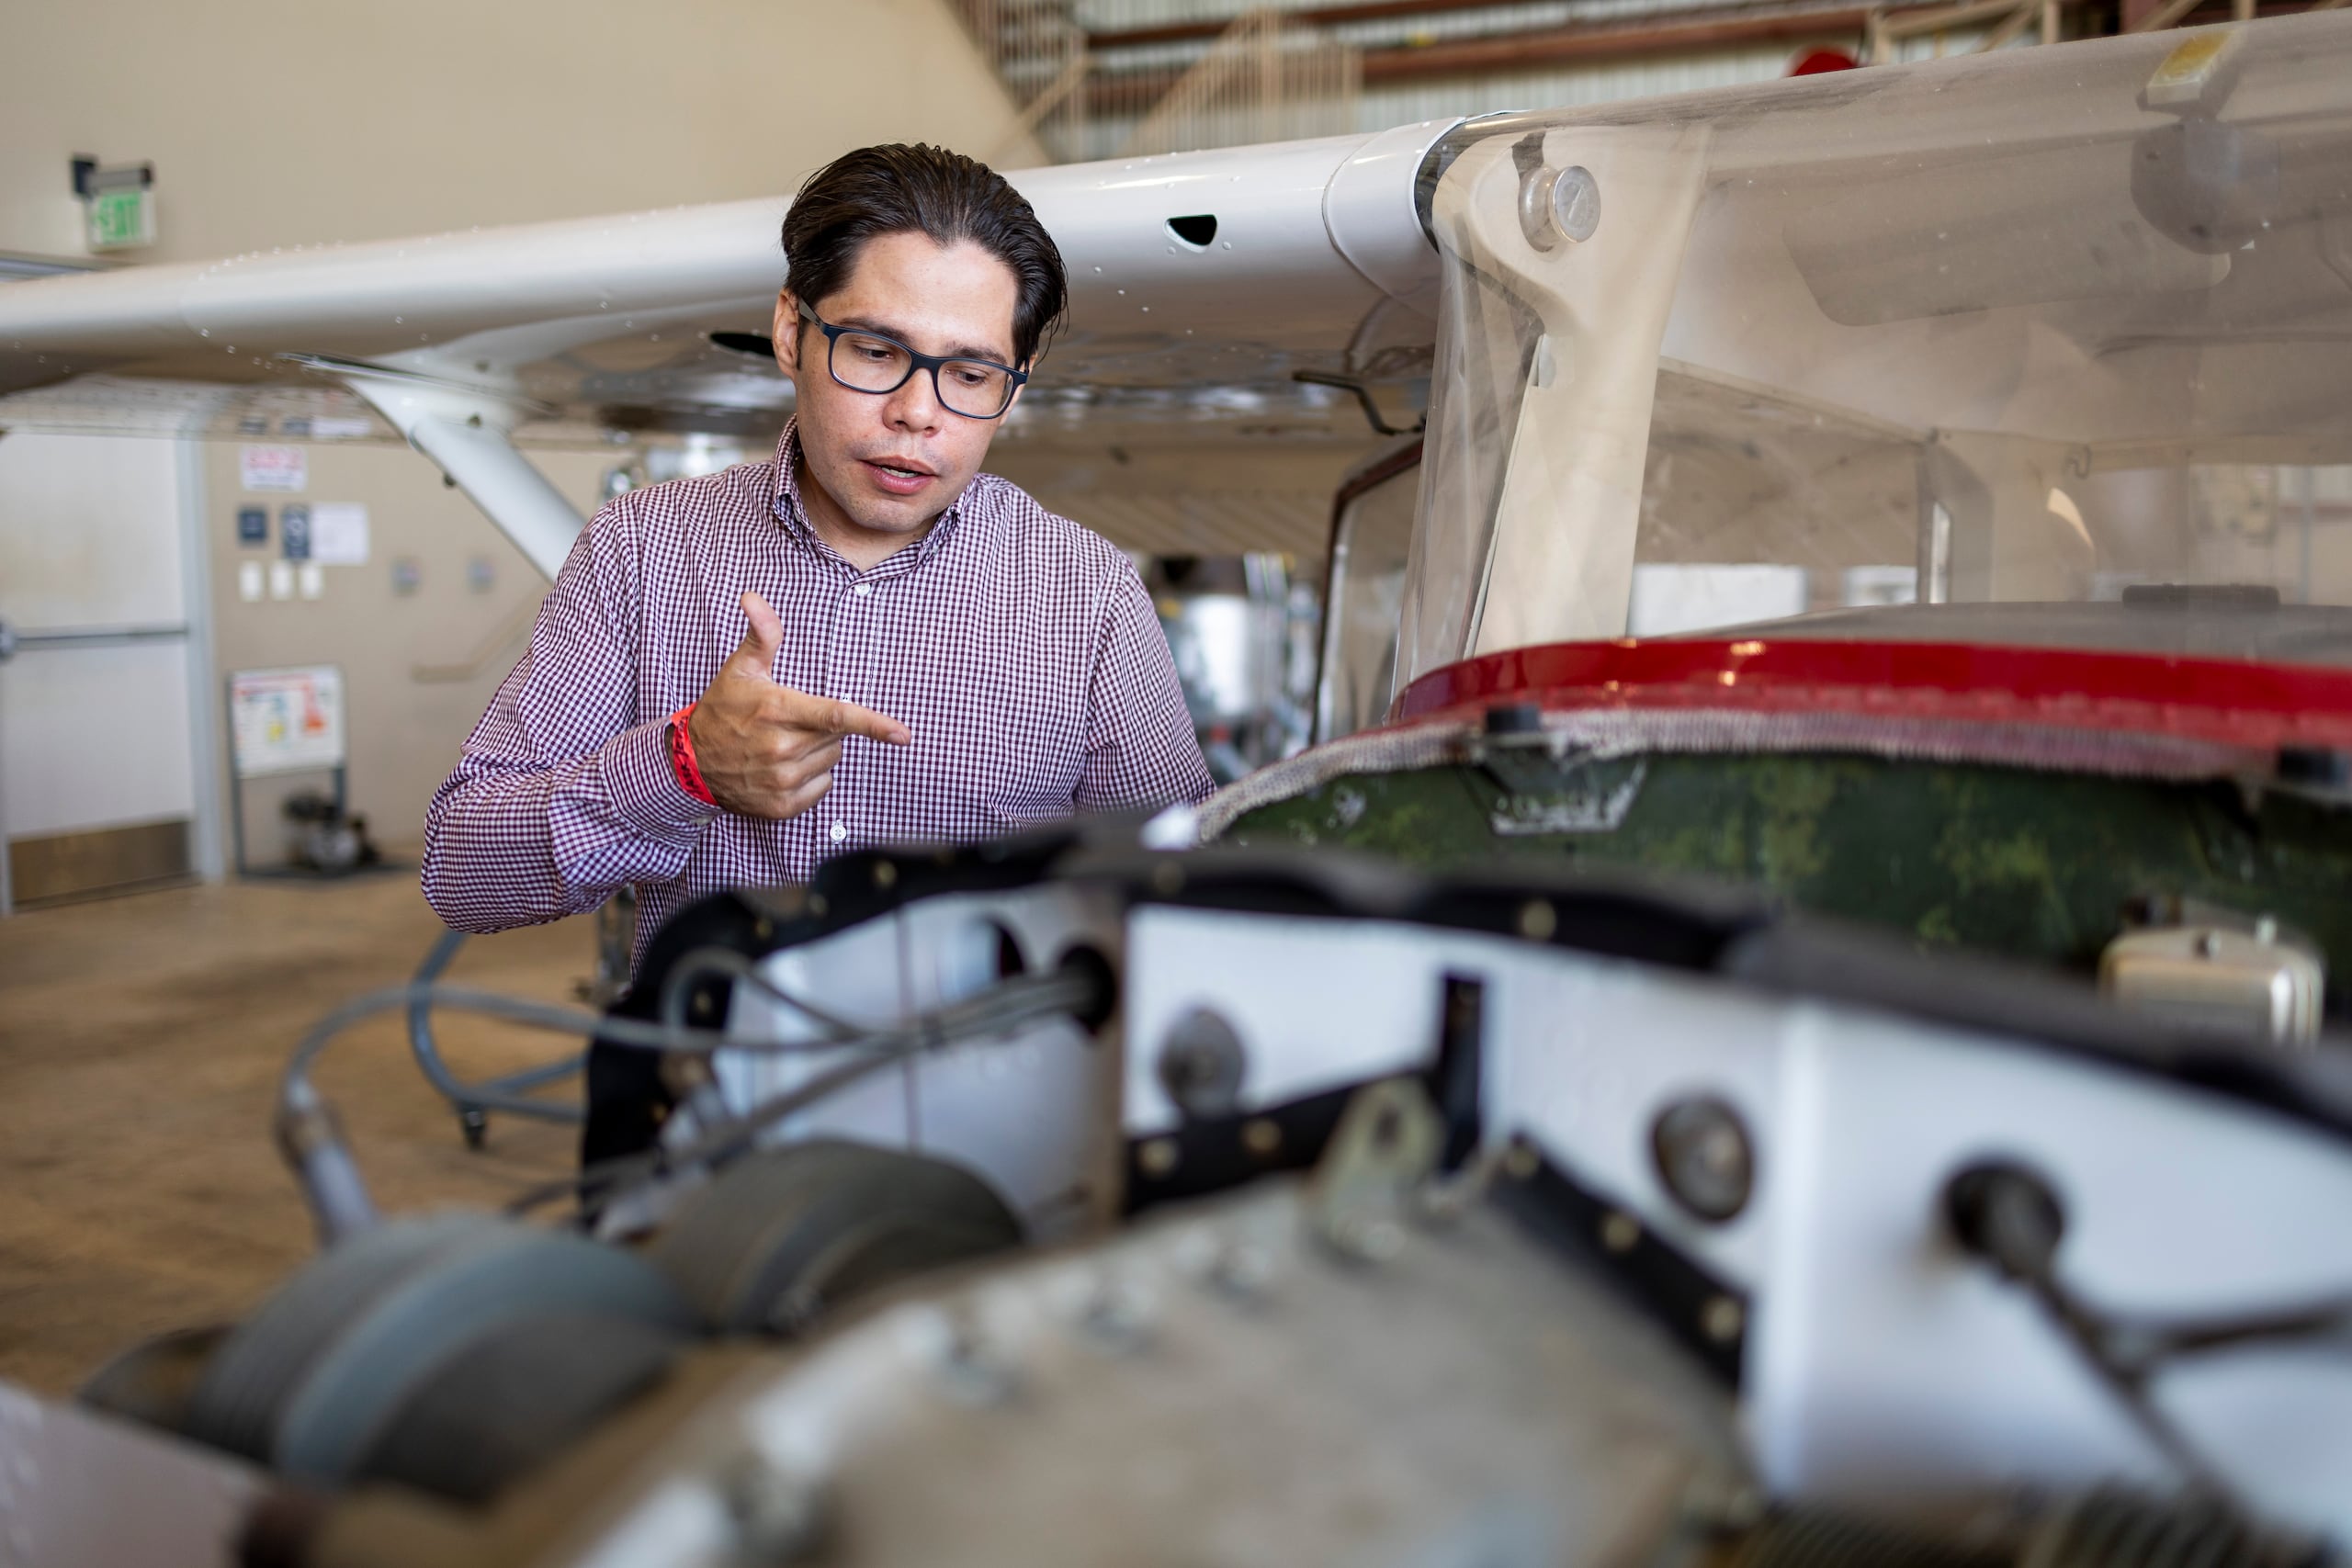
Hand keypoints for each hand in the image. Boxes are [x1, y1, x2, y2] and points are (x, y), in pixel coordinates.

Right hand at [687, 591, 911, 819]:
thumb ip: (762, 634)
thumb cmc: (721, 710)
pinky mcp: (781, 805)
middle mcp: (782, 748)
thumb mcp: (740, 669)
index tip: (903, 734)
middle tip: (793, 723)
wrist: (690, 762)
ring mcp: (781, 780)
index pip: (836, 716)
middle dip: (825, 729)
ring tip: (784, 745)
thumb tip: (753, 598)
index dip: (874, 724)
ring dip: (817, 753)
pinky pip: (821, 788)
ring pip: (830, 762)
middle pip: (838, 738)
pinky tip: (783, 768)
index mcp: (778, 711)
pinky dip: (810, 779)